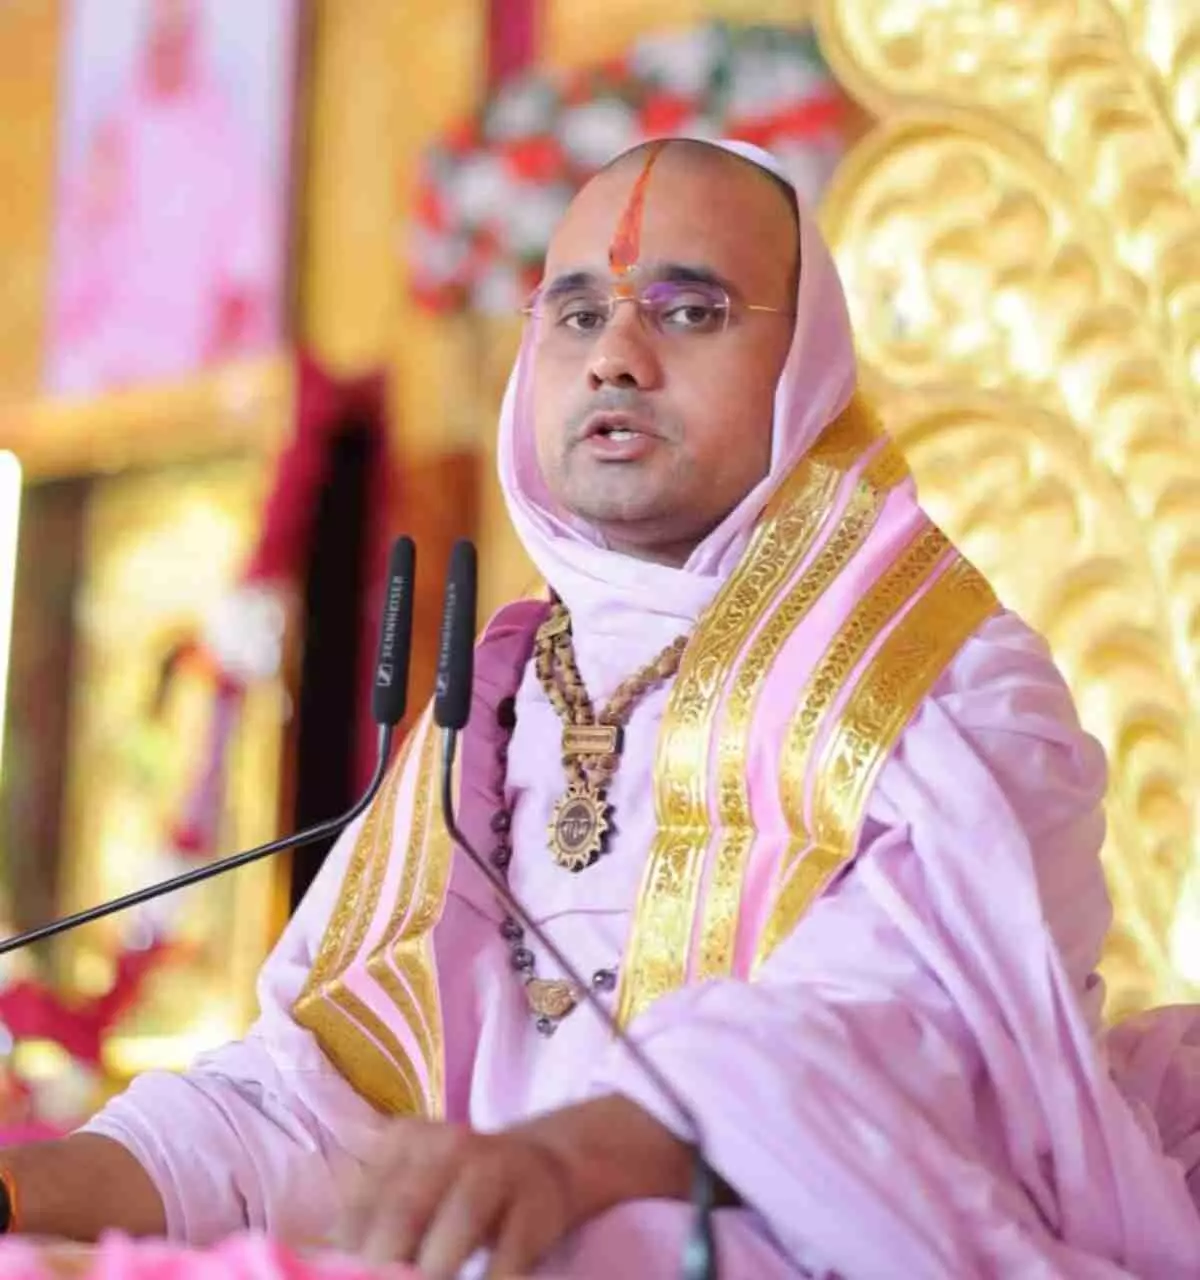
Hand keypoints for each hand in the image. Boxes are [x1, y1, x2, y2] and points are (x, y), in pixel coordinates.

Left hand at [338, 1094, 692, 1278]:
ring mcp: (497, 1168)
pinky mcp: (535, 1203)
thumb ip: (367, 1223)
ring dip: (433, 1270)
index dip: (346, 1254)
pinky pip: (509, 1253)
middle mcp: (450, 1144)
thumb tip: (313, 1265)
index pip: (363, 1202)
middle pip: (405, 1208)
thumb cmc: (455, 1191)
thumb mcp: (410, 1188)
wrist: (543, 1168)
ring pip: (459, 1220)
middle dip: (383, 1265)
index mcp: (405, 1140)